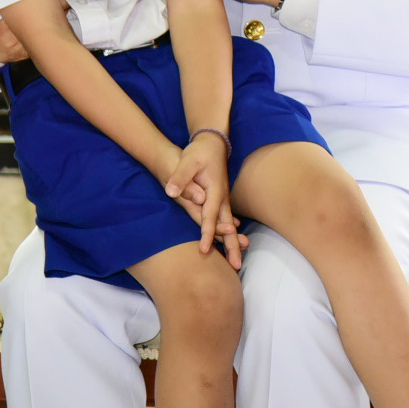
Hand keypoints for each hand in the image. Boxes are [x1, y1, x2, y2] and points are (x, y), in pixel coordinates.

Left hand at [161, 133, 245, 269]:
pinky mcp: (220, 199)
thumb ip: (180, 177)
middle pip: (227, 225)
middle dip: (232, 246)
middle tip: (236, 266)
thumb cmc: (199, 151)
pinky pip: (226, 220)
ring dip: (234, 242)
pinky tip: (234, 241)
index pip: (209, 216)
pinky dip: (230, 233)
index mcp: (214, 190)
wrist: (213, 142)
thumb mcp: (187, 161)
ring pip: (229, 224)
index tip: (204, 250)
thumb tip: (171, 192)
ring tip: (237, 261)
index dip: (208, 233)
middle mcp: (221, 197)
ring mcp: (223, 199)